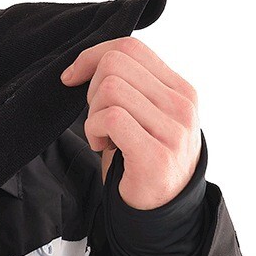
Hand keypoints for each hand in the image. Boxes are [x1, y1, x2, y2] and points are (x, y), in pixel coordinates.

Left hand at [59, 36, 201, 210]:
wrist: (159, 208)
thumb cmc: (141, 155)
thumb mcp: (143, 111)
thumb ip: (129, 83)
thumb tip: (86, 61)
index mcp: (179, 88)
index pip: (130, 47)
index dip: (92, 56)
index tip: (72, 77)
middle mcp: (182, 105)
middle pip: (115, 64)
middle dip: (91, 88)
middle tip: (98, 118)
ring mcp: (174, 130)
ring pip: (110, 89)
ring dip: (93, 113)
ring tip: (103, 135)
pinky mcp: (157, 155)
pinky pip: (110, 118)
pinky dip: (93, 130)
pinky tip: (102, 145)